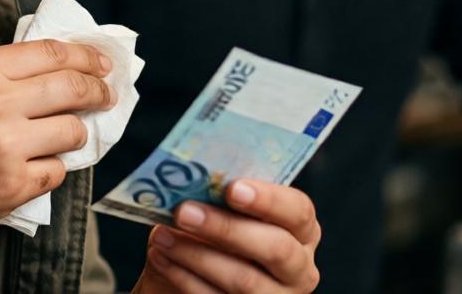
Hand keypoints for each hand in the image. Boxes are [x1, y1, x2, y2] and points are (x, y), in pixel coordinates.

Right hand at [0, 39, 116, 256]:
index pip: (52, 52)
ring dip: (73, 136)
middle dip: (99, 92)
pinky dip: (48, 171)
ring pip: (73, 132)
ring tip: (59, 140)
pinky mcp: (13, 186)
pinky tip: (29, 170)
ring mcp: (7, 146)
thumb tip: (47, 73)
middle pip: (73, 88)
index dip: (86, 56)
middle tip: (106, 97)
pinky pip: (56, 172)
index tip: (101, 63)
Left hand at [131, 180, 320, 293]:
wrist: (197, 274)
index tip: (231, 188)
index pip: (297, 211)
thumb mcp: (224, 210)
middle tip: (184, 212)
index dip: (267, 199)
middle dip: (226, 228)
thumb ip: (219, 196)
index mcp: (301, 229)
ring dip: (196, 255)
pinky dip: (184, 277)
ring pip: (245, 280)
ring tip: (161, 235)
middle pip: (276, 248)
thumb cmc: (215, 230)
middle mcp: (299, 267)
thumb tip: (193, 180)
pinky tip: (160, 257)